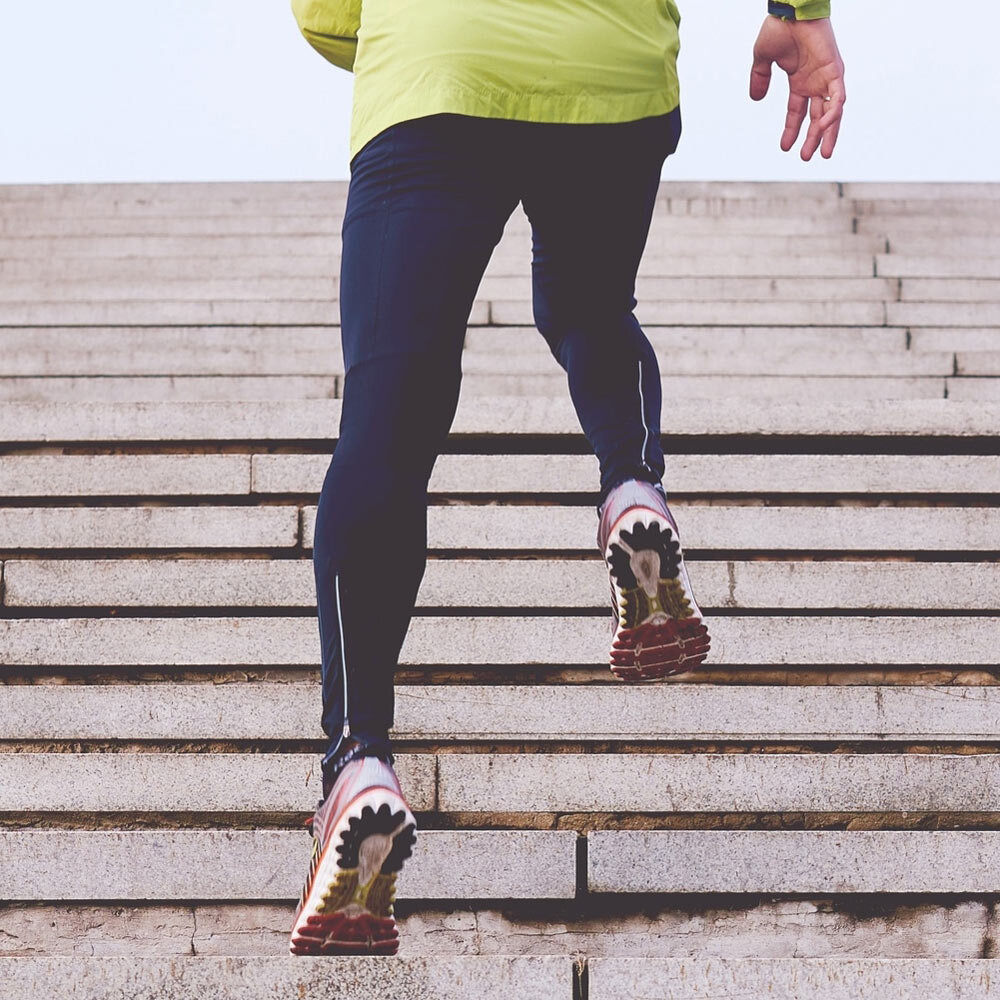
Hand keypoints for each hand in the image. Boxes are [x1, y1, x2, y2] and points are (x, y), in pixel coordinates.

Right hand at [750, 16, 845, 159]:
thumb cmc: (779, 28)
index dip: (791, 130)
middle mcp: (815, 82)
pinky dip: (833, 114)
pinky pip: (838, 98)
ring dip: (827, 133)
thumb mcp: (763, 60)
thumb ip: (760, 79)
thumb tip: (755, 99)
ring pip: (831, 112)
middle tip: (806, 157)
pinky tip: (824, 128)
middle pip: (817, 117)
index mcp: (800, 80)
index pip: (797, 112)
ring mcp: (826, 77)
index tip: (784, 147)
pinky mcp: (835, 71)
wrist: (791, 11)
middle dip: (813, 138)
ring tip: (822, 153)